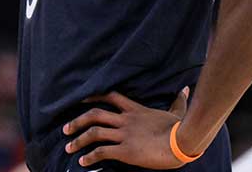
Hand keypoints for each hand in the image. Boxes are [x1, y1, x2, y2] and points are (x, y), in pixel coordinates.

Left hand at [63, 87, 191, 168]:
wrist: (183, 142)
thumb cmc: (182, 129)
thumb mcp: (177, 112)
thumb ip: (178, 100)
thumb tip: (186, 89)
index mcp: (135, 110)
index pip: (110, 96)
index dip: (94, 96)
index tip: (81, 100)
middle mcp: (126, 120)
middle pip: (95, 115)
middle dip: (77, 121)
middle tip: (65, 129)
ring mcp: (125, 135)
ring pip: (94, 133)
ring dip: (78, 140)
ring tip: (68, 147)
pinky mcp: (126, 151)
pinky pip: (102, 152)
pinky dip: (90, 157)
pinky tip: (83, 162)